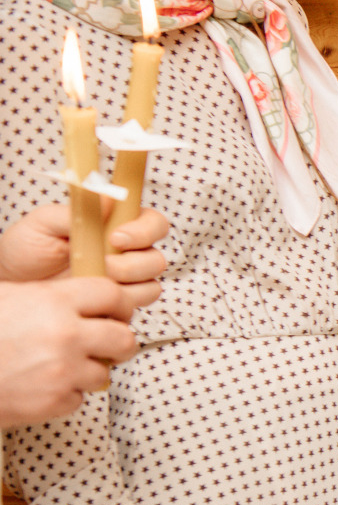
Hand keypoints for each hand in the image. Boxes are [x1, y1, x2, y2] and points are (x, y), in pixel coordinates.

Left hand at [0, 204, 169, 307]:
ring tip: (94, 281)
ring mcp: (124, 281)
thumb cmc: (26, 249)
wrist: (11, 281)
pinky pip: (135, 307)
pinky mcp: (116, 304)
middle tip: (104, 264)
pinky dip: (119, 304)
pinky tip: (94, 297)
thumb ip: (78, 209)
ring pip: (151, 285)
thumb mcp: (44, 223)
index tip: (117, 237)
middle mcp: (126, 253)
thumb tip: (109, 197)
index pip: (153, 223)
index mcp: (116, 226)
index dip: (145, 230)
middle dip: (134, 264)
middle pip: (157, 258)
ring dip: (127, 285)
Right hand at [0, 279, 143, 425]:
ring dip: (86, 370)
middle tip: (103, 343)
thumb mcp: (7, 297)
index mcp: (53, 301)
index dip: (115, 304)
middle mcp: (66, 336)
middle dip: (116, 342)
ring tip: (58, 364)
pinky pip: (79, 397)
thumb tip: (85, 295)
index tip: (111, 311)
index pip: (113, 295)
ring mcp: (63, 371)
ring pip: (103, 372)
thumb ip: (48, 295)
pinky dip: (65, 394)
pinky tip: (39, 383)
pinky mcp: (55, 402)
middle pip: (125, 338)